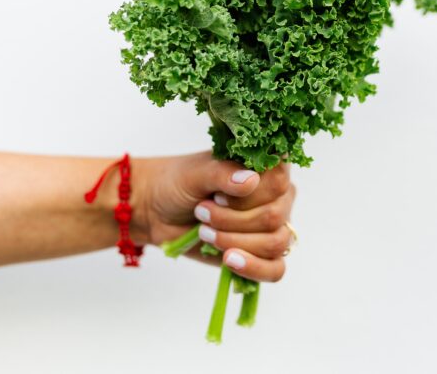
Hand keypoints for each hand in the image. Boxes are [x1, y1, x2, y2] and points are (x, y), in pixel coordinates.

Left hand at [134, 151, 295, 282]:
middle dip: (233, 220)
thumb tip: (251, 180)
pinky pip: (275, 269)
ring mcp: (272, 227)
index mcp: (266, 168)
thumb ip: (223, 174)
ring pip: (275, 243)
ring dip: (234, 241)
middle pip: (274, 216)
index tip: (219, 196)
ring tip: (205, 232)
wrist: (157, 210)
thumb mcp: (196, 173)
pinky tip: (229, 260)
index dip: (250, 194)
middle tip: (202, 211)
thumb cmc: (179, 183)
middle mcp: (276, 197)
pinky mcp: (262, 255)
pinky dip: (253, 268)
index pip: (279, 181)